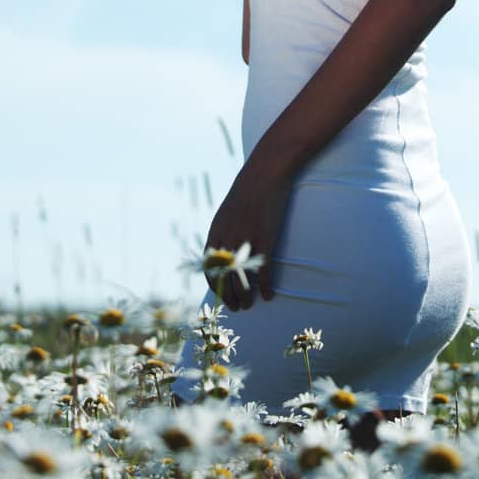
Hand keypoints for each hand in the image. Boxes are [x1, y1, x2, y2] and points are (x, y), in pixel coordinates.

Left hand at [204, 153, 292, 310]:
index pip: (209, 268)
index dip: (215, 286)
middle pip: (223, 278)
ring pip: (241, 279)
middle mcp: (227, 238)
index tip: (221, 296)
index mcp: (216, 231)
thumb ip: (223, 230)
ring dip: (244, 296)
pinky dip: (265, 286)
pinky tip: (269, 295)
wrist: (265, 171)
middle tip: (236, 307)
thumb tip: (223, 249)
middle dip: (228, 296)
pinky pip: (263, 271)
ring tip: (248, 304)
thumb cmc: (248, 189)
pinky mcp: (265, 238)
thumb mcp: (228, 210)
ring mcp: (246, 239)